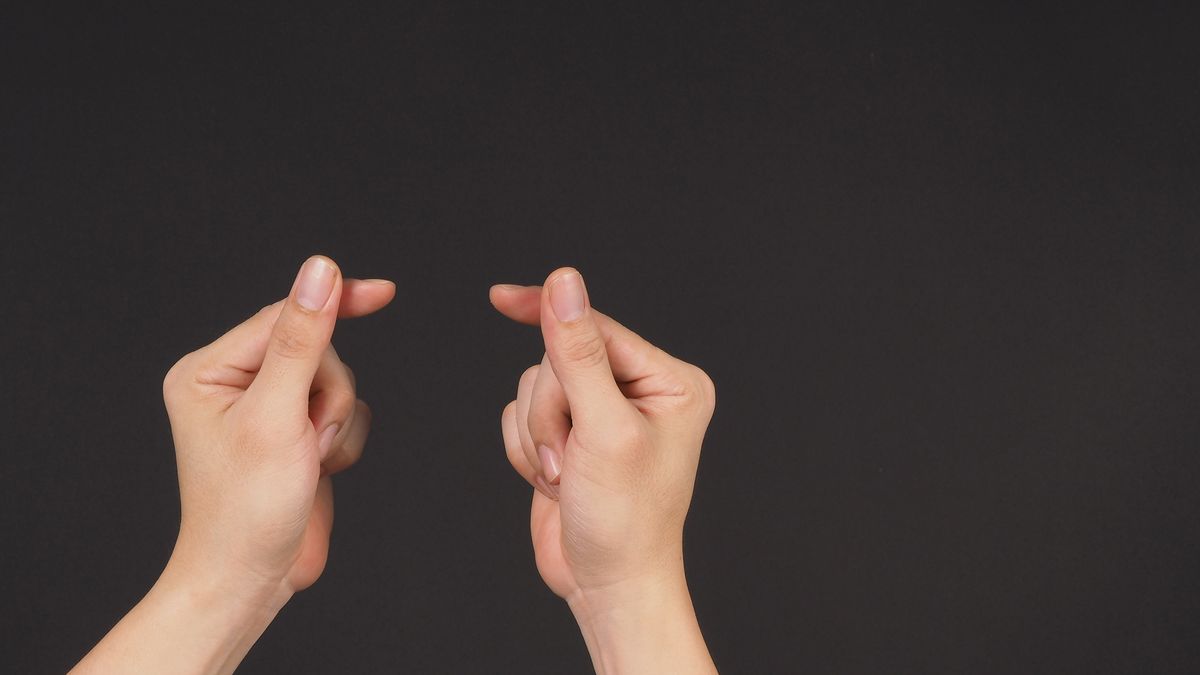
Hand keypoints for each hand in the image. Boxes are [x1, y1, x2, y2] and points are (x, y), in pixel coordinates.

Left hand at [164, 256, 393, 598]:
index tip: (384, 292)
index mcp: (209, 370)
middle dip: (328, 395)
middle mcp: (234, 384)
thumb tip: (320, 271)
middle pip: (317, 350)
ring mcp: (268, 410)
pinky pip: (345, 411)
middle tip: (310, 439)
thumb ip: (302, 340)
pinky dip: (344, 441)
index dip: (333, 305)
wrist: (250, 579)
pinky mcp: (294, 433)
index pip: (283, 317)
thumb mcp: (277, 415)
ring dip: (337, 423)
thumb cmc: (245, 509)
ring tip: (311, 460)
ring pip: (337, 381)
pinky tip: (320, 470)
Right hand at [491, 268, 717, 673]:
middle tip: (567, 460)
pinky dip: (526, 450)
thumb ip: (578, 354)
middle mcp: (640, 390)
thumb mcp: (602, 429)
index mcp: (671, 381)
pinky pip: (521, 414)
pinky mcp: (571, 435)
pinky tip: (553, 482)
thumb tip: (563, 282)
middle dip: (550, 413)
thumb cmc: (624, 519)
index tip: (501, 298)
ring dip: (537, 436)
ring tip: (564, 477)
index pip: (596, 328)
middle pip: (557, 359)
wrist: (608, 586)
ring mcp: (602, 413)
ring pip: (533, 386)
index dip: (550, 317)